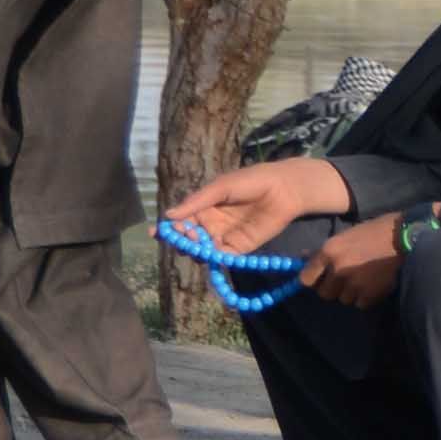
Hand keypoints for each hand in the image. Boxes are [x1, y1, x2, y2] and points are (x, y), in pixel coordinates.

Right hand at [163, 157, 350, 256]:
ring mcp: (224, 237)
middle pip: (188, 238)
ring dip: (194, 249)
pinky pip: (221, 257)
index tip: (156, 232)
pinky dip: (213, 258)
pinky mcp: (239, 248)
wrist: (284, 189)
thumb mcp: (221, 187)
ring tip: (197, 239)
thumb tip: (168, 215)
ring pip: (202, 250)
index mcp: (203, 207)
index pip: (180, 221)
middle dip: (181, 239)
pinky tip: (210, 252)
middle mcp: (210, 224)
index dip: (168, 228)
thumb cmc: (251, 181)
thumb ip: (197, 202)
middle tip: (184, 233)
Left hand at [300, 213, 406, 308]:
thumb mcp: (350, 235)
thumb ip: (328, 250)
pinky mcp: (370, 295)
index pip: (306, 278)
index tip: (322, 279)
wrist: (411, 238)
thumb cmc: (380, 230)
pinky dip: (367, 298)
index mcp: (329, 251)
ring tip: (366, 281)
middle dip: (334, 289)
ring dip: (352, 293)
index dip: (314, 280)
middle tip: (347, 280)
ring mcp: (353, 284)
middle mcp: (337, 269)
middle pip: (324, 293)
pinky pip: (361, 303)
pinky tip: (377, 285)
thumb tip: (304, 258)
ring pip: (344, 299)